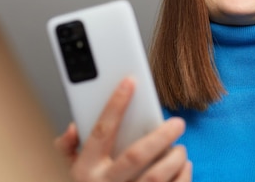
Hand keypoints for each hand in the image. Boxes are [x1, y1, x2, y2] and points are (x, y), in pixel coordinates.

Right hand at [53, 78, 191, 180]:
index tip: (130, 82)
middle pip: (136, 155)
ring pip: (156, 177)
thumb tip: (73, 127)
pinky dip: (183, 176)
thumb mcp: (72, 173)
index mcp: (86, 170)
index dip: (115, 104)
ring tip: (180, 149)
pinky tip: (185, 165)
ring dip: (175, 158)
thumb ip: (69, 148)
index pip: (101, 132)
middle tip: (178, 123)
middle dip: (160, 136)